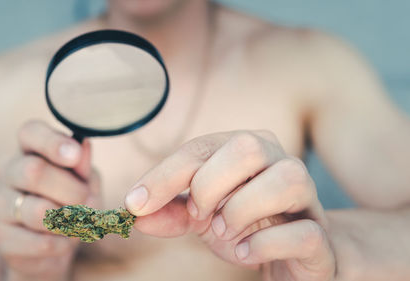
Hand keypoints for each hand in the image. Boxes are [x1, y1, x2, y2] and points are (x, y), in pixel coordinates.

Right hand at [0, 121, 98, 280]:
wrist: (56, 245)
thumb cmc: (72, 202)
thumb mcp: (85, 181)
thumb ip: (82, 166)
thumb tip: (82, 145)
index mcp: (30, 150)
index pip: (30, 132)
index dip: (52, 142)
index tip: (75, 155)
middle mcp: (8, 172)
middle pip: (34, 171)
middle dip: (71, 190)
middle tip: (87, 202)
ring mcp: (1, 204)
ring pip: (37, 211)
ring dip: (69, 221)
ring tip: (78, 224)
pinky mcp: (2, 237)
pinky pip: (40, 242)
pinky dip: (62, 244)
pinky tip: (64, 241)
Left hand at [125, 131, 334, 280]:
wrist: (293, 256)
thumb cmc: (245, 227)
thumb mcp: (201, 217)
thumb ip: (171, 211)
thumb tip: (134, 213)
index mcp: (247, 150)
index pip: (202, 147)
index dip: (165, 174)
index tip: (136, 203)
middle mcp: (280, 162)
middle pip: (247, 147)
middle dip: (210, 184)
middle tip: (200, 215)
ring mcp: (307, 198)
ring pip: (286, 179)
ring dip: (241, 209)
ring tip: (224, 230)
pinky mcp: (320, 236)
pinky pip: (304, 232)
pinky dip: (265, 244)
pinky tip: (245, 251)